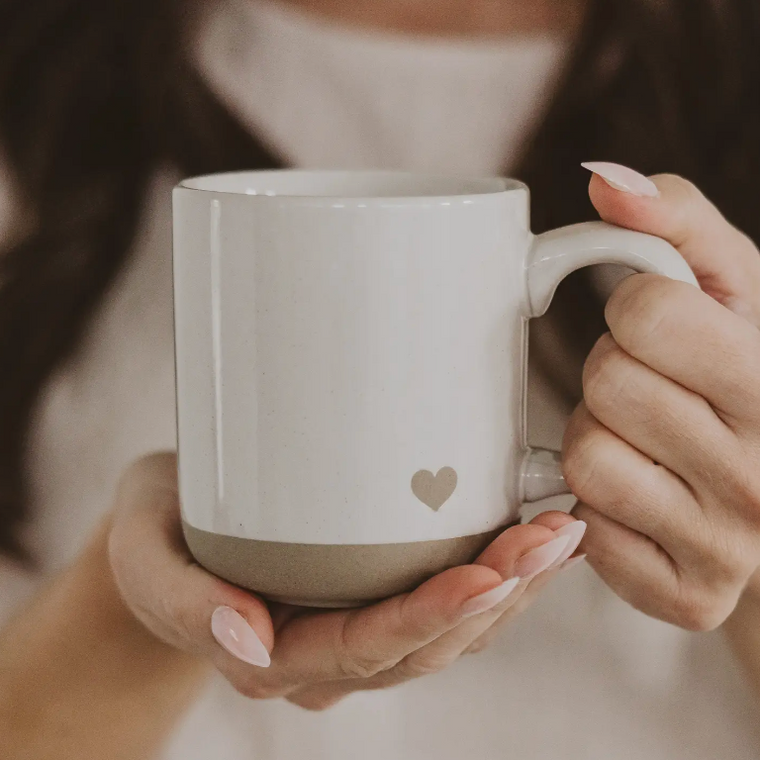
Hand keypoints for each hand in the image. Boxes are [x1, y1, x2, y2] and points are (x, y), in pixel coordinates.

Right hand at [108, 454, 584, 709]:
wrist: (164, 537)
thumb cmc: (156, 538)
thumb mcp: (145, 559)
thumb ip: (182, 601)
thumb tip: (247, 635)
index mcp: (273, 655)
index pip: (365, 647)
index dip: (431, 616)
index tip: (488, 573)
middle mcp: (326, 657)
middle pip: (425, 641)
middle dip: (497, 592)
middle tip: (553, 536)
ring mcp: (355, 634)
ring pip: (450, 633)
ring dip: (513, 587)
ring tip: (563, 533)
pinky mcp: (371, 600)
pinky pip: (447, 608)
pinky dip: (499, 579)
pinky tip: (536, 543)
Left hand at [562, 164, 759, 630]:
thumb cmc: (738, 366)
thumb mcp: (730, 281)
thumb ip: (672, 218)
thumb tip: (604, 180)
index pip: (646, 312)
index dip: (636, 310)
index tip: (662, 328)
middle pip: (609, 383)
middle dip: (612, 372)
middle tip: (650, 387)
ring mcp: (732, 546)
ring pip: (586, 457)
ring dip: (598, 436)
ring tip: (642, 439)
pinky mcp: (687, 596)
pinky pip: (584, 529)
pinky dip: (595, 503)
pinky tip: (640, 494)